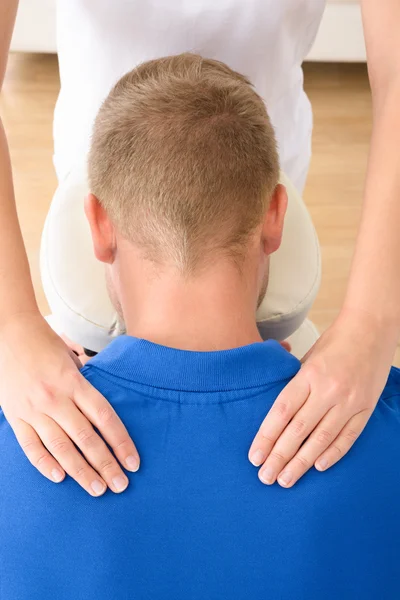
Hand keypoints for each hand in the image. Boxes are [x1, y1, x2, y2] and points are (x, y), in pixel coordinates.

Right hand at [0, 312, 139, 495]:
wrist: (8, 331)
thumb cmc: (45, 342)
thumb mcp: (72, 356)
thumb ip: (86, 380)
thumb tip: (101, 398)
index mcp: (74, 381)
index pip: (105, 417)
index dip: (121, 442)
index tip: (133, 462)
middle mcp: (56, 398)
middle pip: (87, 438)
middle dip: (106, 464)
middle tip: (120, 485)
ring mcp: (34, 409)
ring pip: (61, 447)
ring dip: (81, 471)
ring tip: (97, 489)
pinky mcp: (15, 416)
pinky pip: (30, 445)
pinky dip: (44, 464)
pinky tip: (60, 478)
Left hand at [249, 309, 396, 486]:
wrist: (372, 329)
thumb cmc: (335, 342)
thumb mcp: (308, 357)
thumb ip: (295, 384)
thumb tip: (277, 414)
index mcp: (309, 375)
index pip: (282, 412)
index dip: (266, 437)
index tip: (254, 456)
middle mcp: (328, 390)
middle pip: (298, 430)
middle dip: (279, 457)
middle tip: (265, 477)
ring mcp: (349, 401)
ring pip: (321, 439)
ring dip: (301, 463)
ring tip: (285, 479)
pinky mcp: (365, 408)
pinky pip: (348, 437)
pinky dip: (332, 454)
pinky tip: (317, 467)